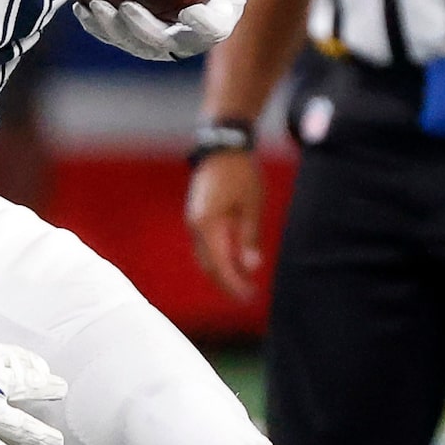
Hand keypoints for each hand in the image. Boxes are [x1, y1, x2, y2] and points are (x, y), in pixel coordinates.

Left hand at [77, 0, 258, 62]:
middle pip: (159, 42)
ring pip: (128, 43)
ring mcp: (152, 45)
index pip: (210, 32)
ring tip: (95, 7)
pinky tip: (81, 7)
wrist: (198, 4)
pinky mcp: (130, 40)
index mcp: (213, 27)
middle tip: (125, 6)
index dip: (201, 24)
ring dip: (109, 28)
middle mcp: (181, 42)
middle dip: (140, 27)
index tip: (191, 10)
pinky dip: (94, 25)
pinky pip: (109, 37)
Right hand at [186, 151, 267, 301]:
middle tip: (248, 296)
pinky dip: (218, 258)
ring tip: (244, 282)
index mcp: (207, 225)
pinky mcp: (196, 217)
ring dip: (222, 272)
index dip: (234, 284)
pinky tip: (234, 261)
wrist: (222, 147)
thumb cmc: (241, 174)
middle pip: (208, 266)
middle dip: (227, 283)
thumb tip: (251, 267)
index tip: (249, 296)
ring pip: (205, 257)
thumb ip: (249, 238)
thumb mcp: (252, 206)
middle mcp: (195, 227)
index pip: (220, 265)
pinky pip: (205, 245)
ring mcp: (193, 222)